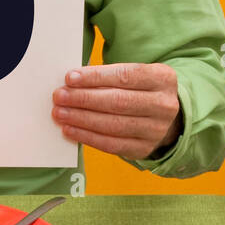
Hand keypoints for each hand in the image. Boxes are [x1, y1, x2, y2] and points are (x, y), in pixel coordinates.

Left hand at [52, 62, 181, 158]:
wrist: (164, 120)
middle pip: (118, 101)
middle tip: (59, 97)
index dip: (96, 77)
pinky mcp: (144, 148)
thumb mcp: (136, 77)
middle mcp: (163, 105)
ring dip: (82, 119)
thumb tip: (73, 82)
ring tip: (60, 113)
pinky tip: (70, 130)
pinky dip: (87, 137)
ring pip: (113, 124)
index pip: (125, 75)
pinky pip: (111, 144)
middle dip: (84, 99)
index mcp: (162, 78)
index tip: (70, 78)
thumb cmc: (140, 92)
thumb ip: (110, 76)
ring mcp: (156, 130)